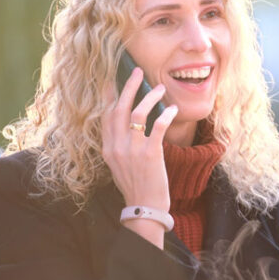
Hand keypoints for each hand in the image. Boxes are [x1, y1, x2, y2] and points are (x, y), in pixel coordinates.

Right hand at [101, 67, 178, 243]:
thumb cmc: (136, 185)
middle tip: (137, 71)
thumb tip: (125, 125)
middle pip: (119, 108)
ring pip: (138, 113)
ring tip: (161, 87)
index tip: (111, 80)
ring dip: (150, 97)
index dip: (108, 95)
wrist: (145, 208)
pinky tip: (173, 108)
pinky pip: (157, 126)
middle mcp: (117, 147)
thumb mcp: (119, 165)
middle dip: (128, 87)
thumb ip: (119, 145)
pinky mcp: (151, 154)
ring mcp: (133, 150)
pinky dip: (165, 114)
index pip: (105, 116)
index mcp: (107, 148)